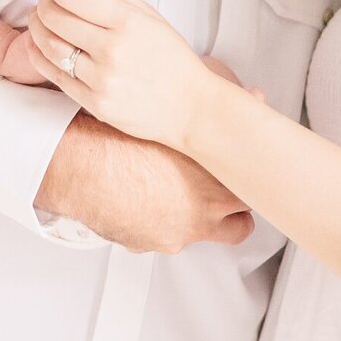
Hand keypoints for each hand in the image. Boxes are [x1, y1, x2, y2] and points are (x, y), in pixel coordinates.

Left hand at [27, 0, 214, 148]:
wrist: (189, 107)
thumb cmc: (173, 60)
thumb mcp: (152, 19)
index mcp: (127, 23)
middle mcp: (112, 50)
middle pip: (55, 17)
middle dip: (43, 4)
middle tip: (45, 1)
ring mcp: (101, 79)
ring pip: (49, 46)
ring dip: (37, 28)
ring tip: (39, 21)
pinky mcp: (94, 103)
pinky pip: (55, 75)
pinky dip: (39, 56)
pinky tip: (38, 45)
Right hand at [36, 112, 253, 252]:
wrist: (84, 164)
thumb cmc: (128, 137)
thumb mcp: (181, 115)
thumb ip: (223, 113)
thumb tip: (255, 96)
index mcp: (215, 186)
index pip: (255, 194)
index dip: (251, 180)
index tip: (250, 173)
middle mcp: (200, 217)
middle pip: (239, 223)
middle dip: (233, 208)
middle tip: (224, 188)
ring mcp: (174, 235)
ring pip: (201, 234)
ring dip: (198, 219)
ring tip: (183, 195)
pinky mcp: (146, 244)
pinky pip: (161, 237)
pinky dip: (159, 223)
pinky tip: (146, 200)